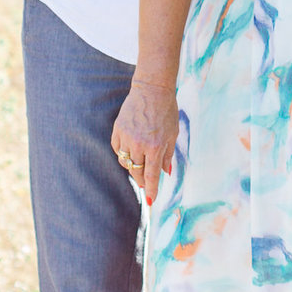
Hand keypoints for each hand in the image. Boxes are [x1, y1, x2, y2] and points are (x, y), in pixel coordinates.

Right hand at [109, 79, 179, 204]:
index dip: (150, 190)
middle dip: (141, 180)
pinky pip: (118, 150)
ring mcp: (126, 137)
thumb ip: (168, 155)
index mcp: (156, 145)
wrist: (152, 90)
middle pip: (136, 171)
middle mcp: (140, 144)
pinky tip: (131, 151)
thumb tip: (165, 174)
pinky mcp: (117, 130)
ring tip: (140, 164)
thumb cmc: (166, 111)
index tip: (150, 200)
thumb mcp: (173, 133)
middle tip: (145, 184)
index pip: (151, 175)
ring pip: (125, 162)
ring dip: (132, 167)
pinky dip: (123, 154)